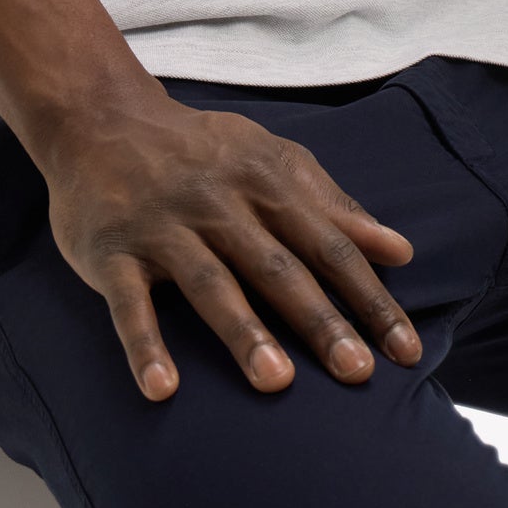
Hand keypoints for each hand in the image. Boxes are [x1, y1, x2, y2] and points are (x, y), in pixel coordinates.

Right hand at [37, 79, 421, 400]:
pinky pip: (129, 303)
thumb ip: (335, 207)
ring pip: (210, 283)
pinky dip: (145, 344)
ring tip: (277, 383)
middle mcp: (220, 204)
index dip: (369, 298)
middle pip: (277, 267)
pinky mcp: (112, 252)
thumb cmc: (202, 151)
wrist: (101, 118)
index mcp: (267, 183)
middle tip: (357, 374)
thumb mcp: (273, 161)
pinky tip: (162, 389)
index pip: (330, 246)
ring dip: (243, 331)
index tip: (405, 350)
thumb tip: (401, 251)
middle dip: (319, 320)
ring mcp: (164, 228)